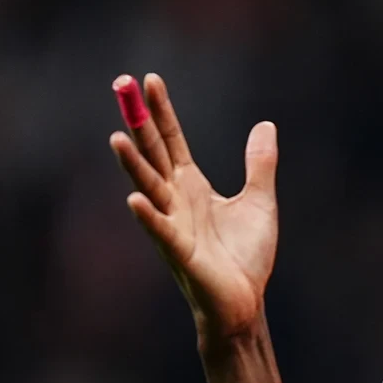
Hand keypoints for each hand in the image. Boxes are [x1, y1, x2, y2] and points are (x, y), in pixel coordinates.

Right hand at [109, 73, 278, 341]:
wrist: (244, 302)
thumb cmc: (245, 257)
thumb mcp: (260, 202)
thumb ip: (260, 165)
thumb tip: (265, 124)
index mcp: (192, 186)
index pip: (171, 140)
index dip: (160, 111)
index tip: (148, 79)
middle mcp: (176, 200)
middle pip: (153, 153)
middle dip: (138, 121)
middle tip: (121, 85)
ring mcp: (174, 225)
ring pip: (149, 188)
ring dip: (133, 164)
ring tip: (116, 136)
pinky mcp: (180, 252)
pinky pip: (161, 231)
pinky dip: (149, 217)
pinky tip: (134, 200)